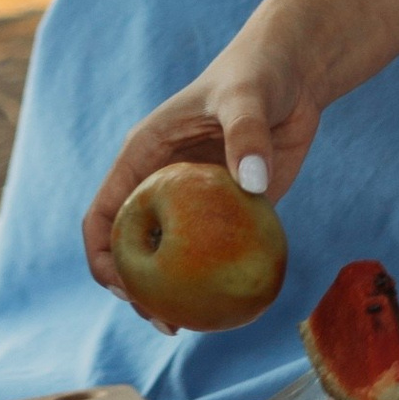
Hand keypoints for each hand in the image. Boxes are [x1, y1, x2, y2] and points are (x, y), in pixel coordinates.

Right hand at [80, 22, 324, 302]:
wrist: (296, 72)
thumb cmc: (259, 72)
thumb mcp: (247, 96)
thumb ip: (246, 133)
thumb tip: (249, 184)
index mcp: (143, 156)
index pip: (104, 214)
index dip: (102, 256)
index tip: (124, 287)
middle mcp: (161, 183)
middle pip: (132, 248)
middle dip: (137, 291)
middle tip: (166, 323)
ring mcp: (194, 201)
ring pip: (171, 258)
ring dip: (174, 295)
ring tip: (193, 327)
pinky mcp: (230, 208)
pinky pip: (217, 253)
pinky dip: (218, 282)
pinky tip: (236, 307)